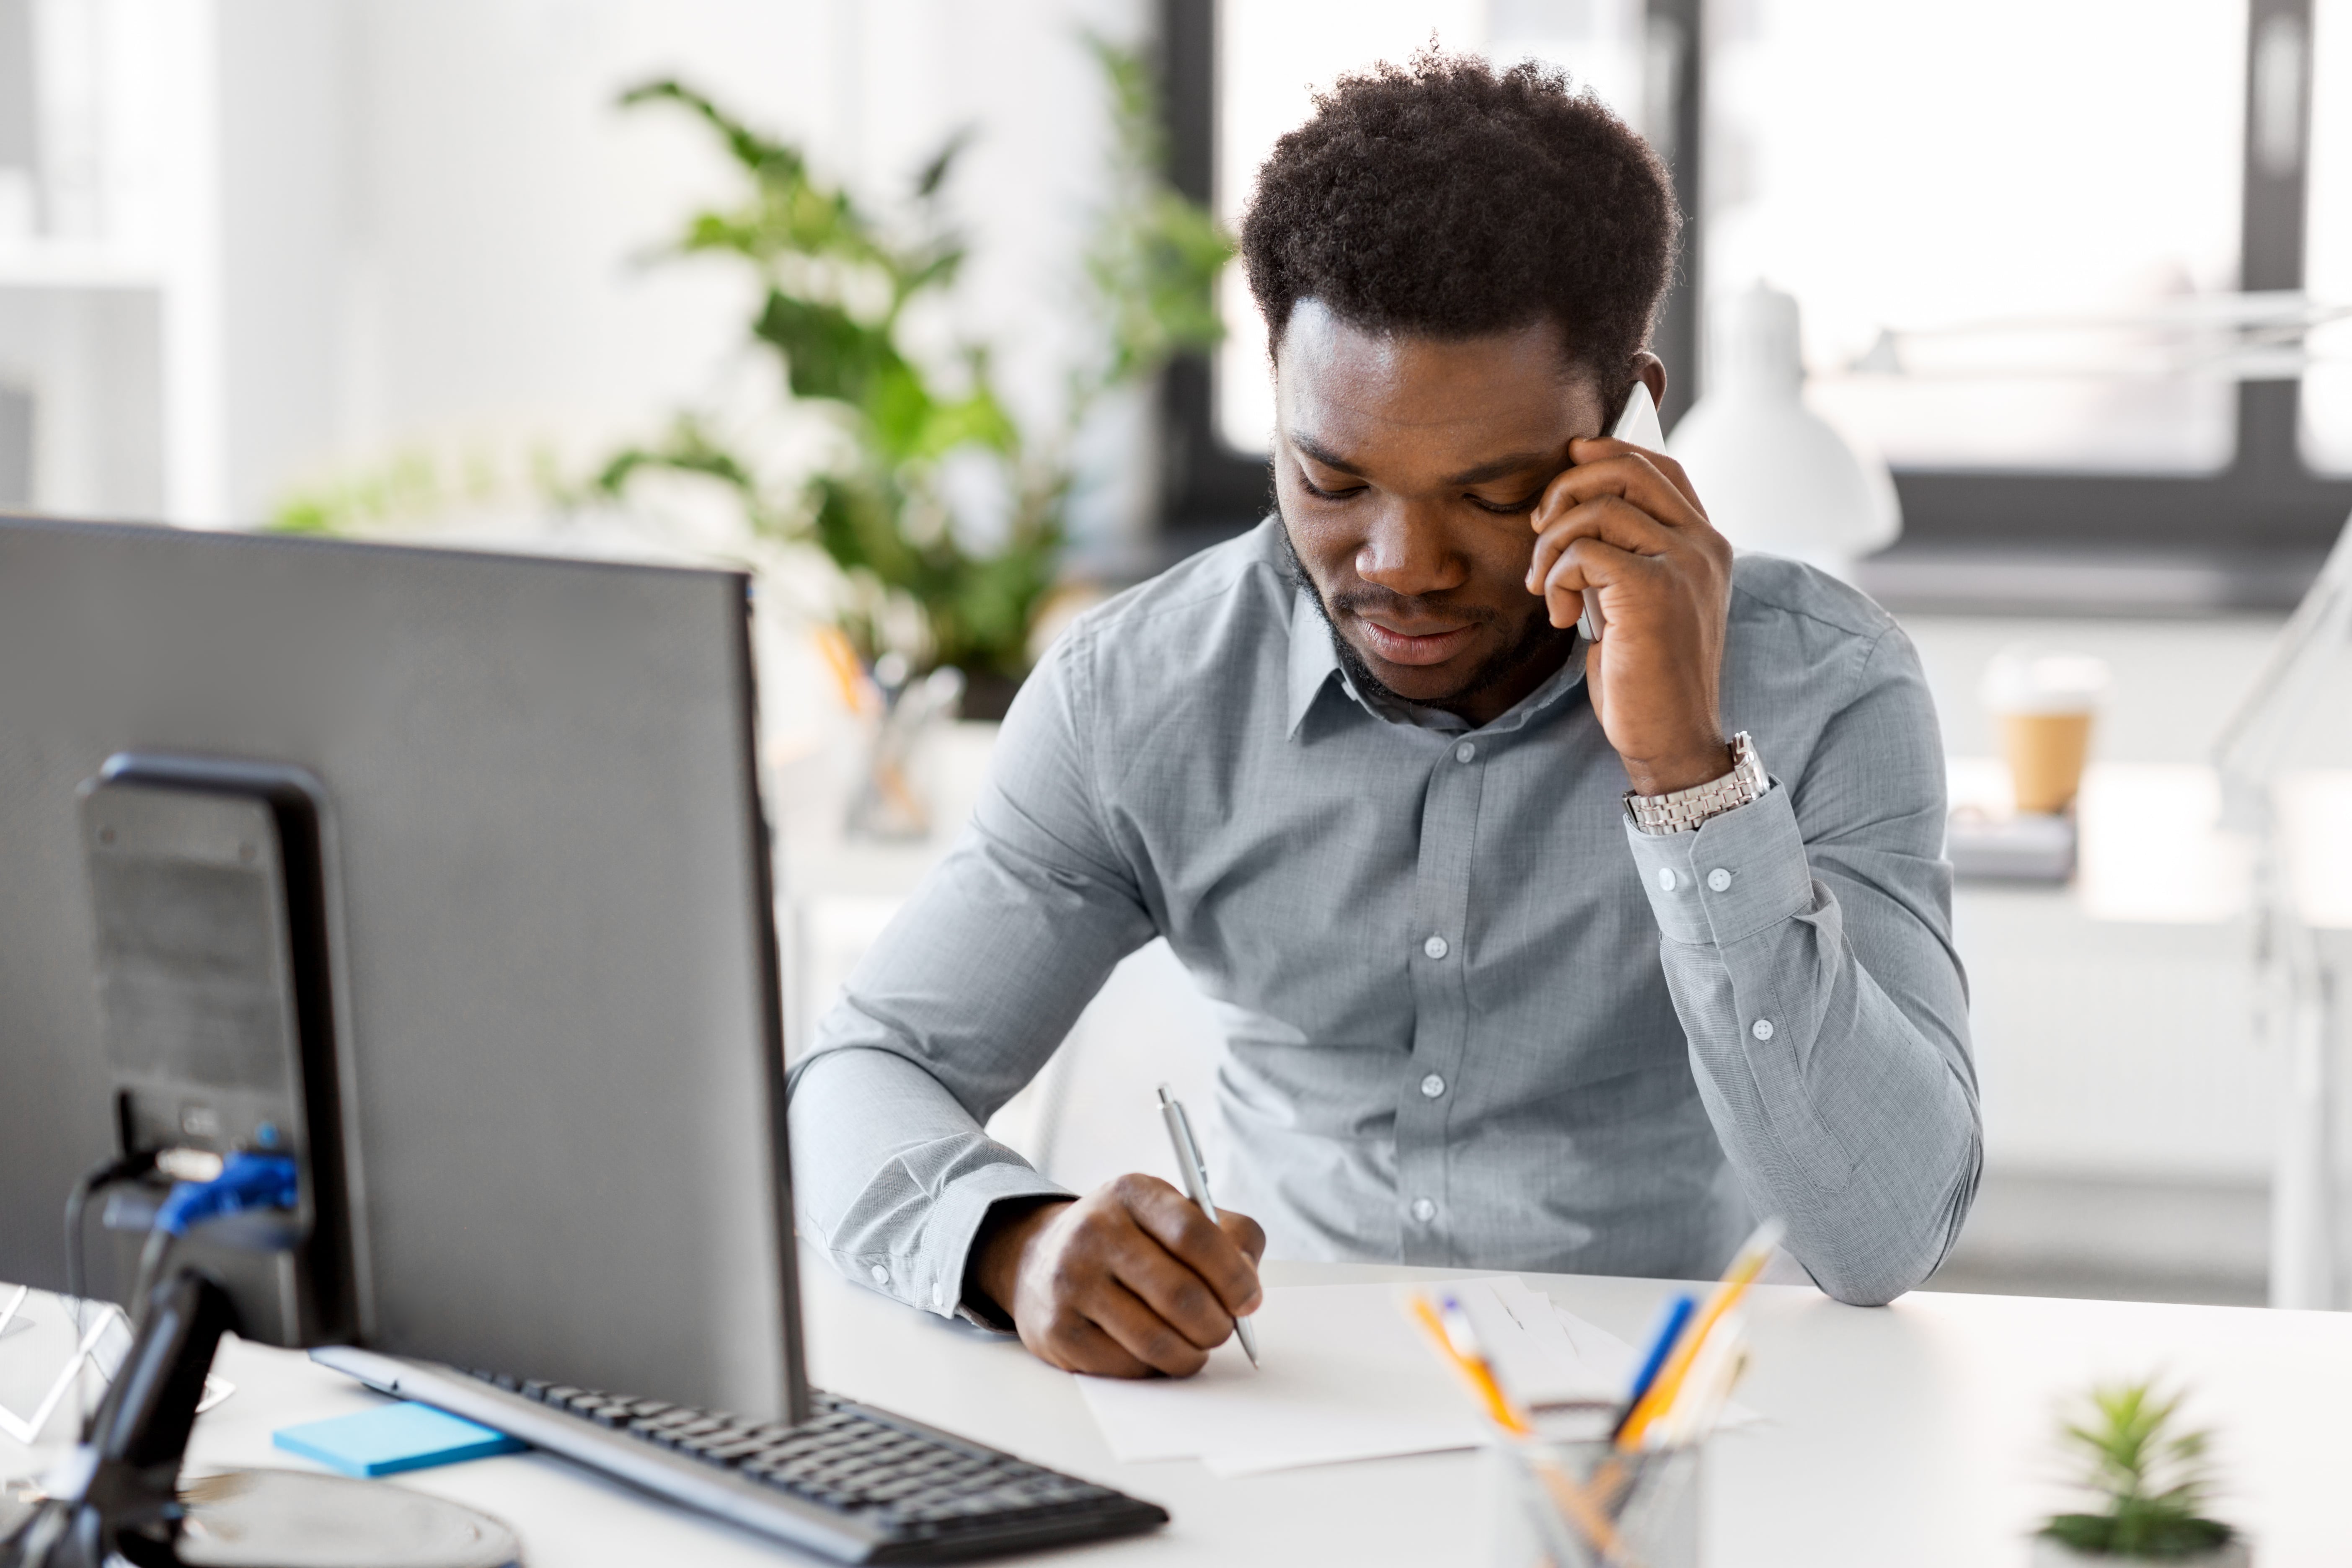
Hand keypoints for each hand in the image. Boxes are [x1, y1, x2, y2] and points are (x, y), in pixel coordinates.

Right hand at [968, 1175, 1264, 1377]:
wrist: (1039, 1259)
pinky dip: (1154, 1368)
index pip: (1194, 1234)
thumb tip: (1249, 1288)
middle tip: (1222, 1330)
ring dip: (1191, 1354)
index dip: (1233, 1275)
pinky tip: (1153, 1351)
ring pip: (1156, 1340)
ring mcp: (1071, 1281)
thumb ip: (1227, 1238)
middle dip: (1217, 1325)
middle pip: (1181, 1295)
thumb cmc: (1127, 1240)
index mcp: (1132, 1193)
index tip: (1249, 1301)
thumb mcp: (1172, 1215)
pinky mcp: (1057, 1329)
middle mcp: (1095, 1231)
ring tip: (1194, 1345)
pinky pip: (1127, 1366)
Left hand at [1525, 438, 1733, 794]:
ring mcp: (1684, 564)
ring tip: (1545, 587)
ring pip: (1598, 508)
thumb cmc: (1647, 675)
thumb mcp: (1637, 599)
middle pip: (1627, 468)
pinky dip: (1556, 579)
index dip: (1610, 451)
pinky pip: (1583, 552)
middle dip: (1567, 487)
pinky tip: (1561, 616)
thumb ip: (1623, 552)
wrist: (1671, 736)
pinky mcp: (1654, 590)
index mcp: (1704, 543)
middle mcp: (1703, 545)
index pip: (1660, 467)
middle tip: (1539, 528)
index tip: (1569, 459)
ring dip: (1550, 546)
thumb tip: (1573, 507)